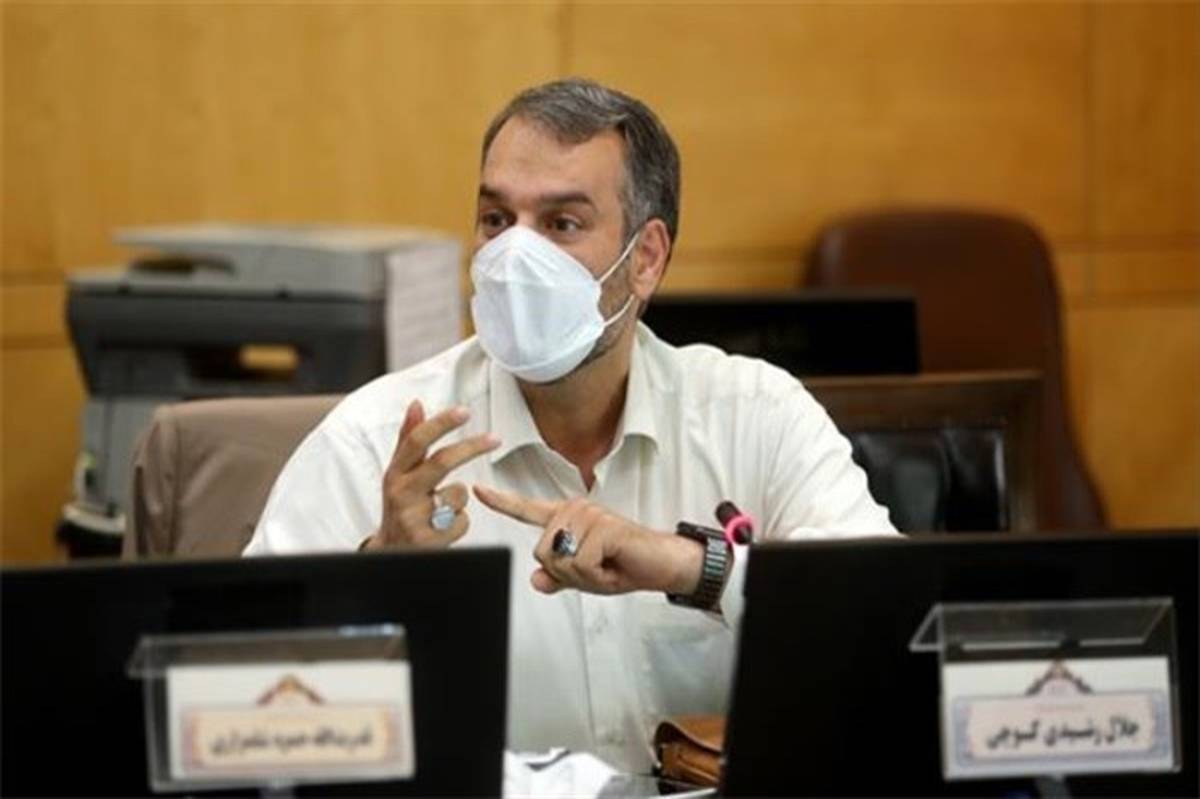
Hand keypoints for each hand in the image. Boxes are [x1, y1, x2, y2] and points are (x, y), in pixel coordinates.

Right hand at [362, 400, 500, 550]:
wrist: (391, 554)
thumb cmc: (400, 507)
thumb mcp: (398, 474)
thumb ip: (408, 439)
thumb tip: (417, 403)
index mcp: (394, 474)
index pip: (416, 442)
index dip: (441, 424)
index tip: (464, 411)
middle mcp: (401, 494)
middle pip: (441, 462)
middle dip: (471, 447)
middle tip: (495, 438)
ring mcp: (414, 518)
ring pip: (458, 494)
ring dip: (459, 499)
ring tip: (442, 510)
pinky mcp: (429, 541)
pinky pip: (463, 521)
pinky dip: (460, 523)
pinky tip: (443, 529)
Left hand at [473, 485, 702, 595]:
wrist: (661, 565)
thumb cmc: (625, 565)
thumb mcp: (585, 577)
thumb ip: (559, 577)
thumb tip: (536, 580)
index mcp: (567, 518)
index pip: (528, 510)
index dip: (501, 502)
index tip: (477, 490)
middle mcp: (575, 510)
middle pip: (541, 553)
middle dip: (567, 575)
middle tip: (596, 569)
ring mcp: (589, 515)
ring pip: (559, 560)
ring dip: (584, 577)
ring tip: (607, 566)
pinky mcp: (603, 527)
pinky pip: (580, 564)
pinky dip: (596, 577)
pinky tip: (614, 565)